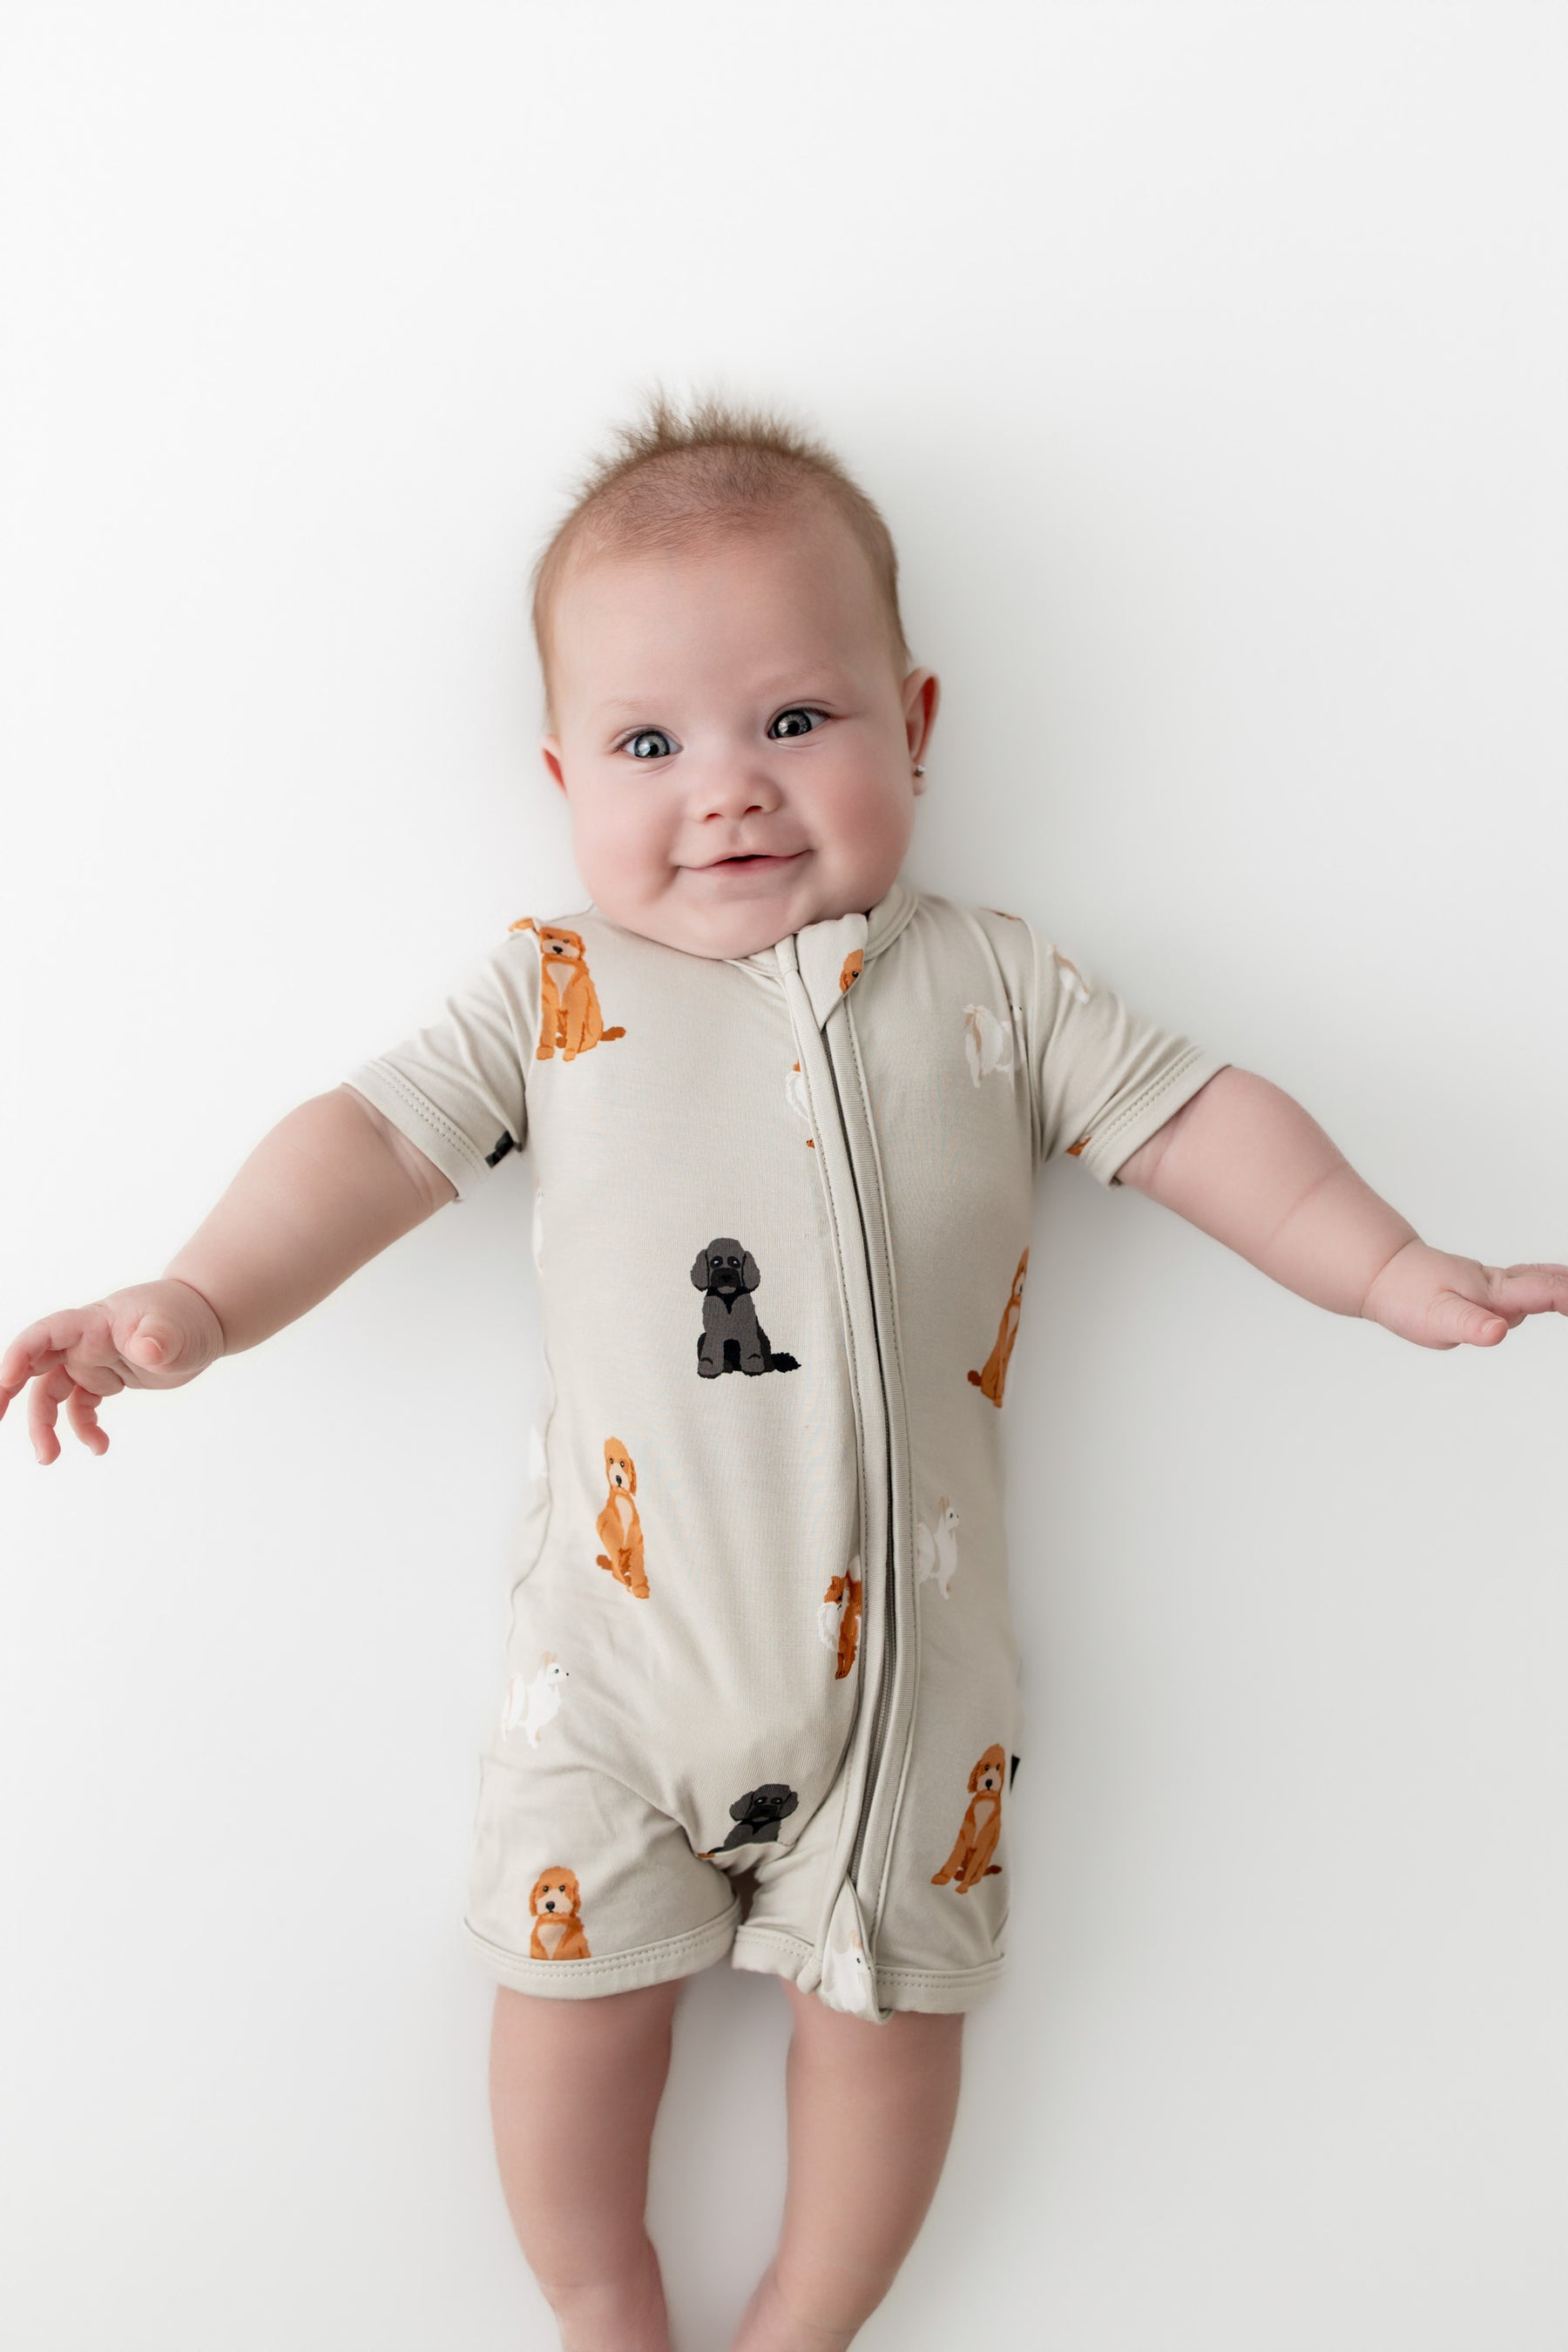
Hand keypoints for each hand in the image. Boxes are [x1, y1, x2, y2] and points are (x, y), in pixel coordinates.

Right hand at [0, 1280, 225, 1462]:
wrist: (202, 1322)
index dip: (20, 1355)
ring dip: (44, 1426)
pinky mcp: (103, 1380)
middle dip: (7, 1390)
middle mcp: (83, 1342)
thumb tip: (147, 1349)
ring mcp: (91, 1362)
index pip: (45, 1335)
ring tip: (49, 1458)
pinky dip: (84, 1429)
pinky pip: (79, 1408)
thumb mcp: (177, 1328)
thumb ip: (160, 1338)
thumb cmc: (186, 1316)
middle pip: (32, 1364)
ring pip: (51, 1394)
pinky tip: (99, 1446)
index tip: (5, 1380)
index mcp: (93, 1324)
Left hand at [1359, 1239, 1567, 1349]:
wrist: (1385, 1273)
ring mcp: (1497, 1284)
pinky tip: (1563, 1292)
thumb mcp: (1434, 1318)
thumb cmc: (1407, 1296)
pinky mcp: (1490, 1287)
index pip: (1545, 1293)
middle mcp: (1501, 1285)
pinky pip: (1534, 1283)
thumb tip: (1499, 1331)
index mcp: (1495, 1292)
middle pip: (1554, 1281)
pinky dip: (1557, 1285)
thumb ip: (1470, 1325)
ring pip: (1546, 1279)